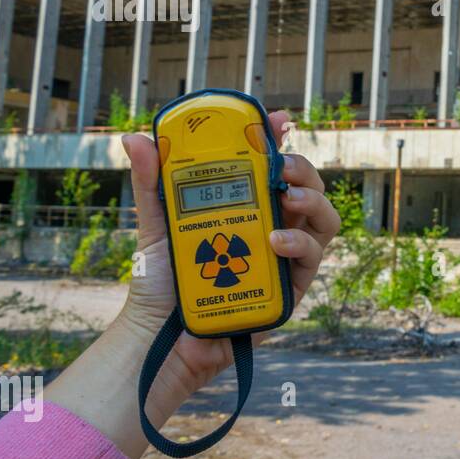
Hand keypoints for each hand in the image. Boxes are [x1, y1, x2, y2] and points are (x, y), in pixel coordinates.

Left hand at [119, 109, 340, 418]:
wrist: (160, 337)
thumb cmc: (162, 283)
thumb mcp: (156, 225)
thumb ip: (151, 183)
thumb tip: (136, 137)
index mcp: (248, 209)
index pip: (274, 168)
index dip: (281, 142)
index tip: (278, 121)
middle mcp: (273, 229)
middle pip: (308, 190)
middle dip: (304, 171)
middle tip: (285, 166)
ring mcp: (285, 258)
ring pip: (323, 221)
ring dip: (313, 202)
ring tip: (288, 199)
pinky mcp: (290, 289)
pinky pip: (310, 260)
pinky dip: (299, 245)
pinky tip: (276, 241)